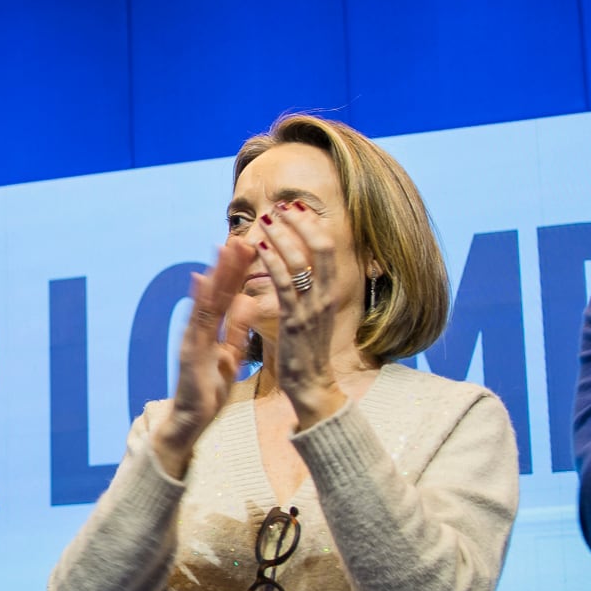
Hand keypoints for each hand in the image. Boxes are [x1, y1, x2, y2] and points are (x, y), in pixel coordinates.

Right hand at [147, 237, 253, 478]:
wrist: (189, 421)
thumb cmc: (209, 392)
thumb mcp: (232, 356)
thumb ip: (238, 331)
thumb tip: (247, 302)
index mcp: (212, 331)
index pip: (227, 296)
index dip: (237, 272)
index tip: (248, 247)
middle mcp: (199, 330)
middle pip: (216, 293)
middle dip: (228, 265)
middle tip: (239, 236)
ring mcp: (192, 338)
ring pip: (207, 301)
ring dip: (215, 273)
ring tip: (223, 247)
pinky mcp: (190, 351)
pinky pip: (197, 323)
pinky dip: (199, 299)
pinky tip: (202, 278)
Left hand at [253, 203, 345, 426]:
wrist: (311, 385)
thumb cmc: (307, 350)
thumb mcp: (314, 315)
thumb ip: (311, 290)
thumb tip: (304, 268)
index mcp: (330, 292)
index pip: (328, 248)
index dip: (313, 225)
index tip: (297, 207)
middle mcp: (325, 295)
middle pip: (321, 246)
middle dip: (301, 222)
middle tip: (282, 205)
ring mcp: (311, 307)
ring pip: (301, 261)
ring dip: (282, 236)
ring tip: (266, 220)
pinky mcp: (294, 320)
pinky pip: (284, 284)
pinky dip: (272, 262)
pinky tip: (260, 248)